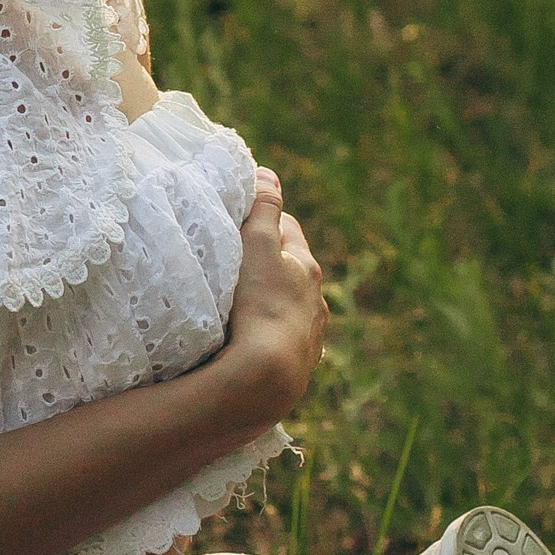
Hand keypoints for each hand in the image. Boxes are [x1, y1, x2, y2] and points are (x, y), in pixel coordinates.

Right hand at [216, 171, 326, 427]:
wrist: (267, 380)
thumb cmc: (261, 306)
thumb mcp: (258, 249)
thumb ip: (263, 211)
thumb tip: (268, 174)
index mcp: (308, 269)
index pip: (288, 230)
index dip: (265, 221)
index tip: (242, 222)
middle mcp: (317, 302)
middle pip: (292, 270)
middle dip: (270, 262)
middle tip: (237, 262)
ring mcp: (310, 337)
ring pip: (290, 308)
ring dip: (271, 302)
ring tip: (241, 305)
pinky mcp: (298, 368)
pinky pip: (283, 341)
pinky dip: (270, 334)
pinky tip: (251, 341)